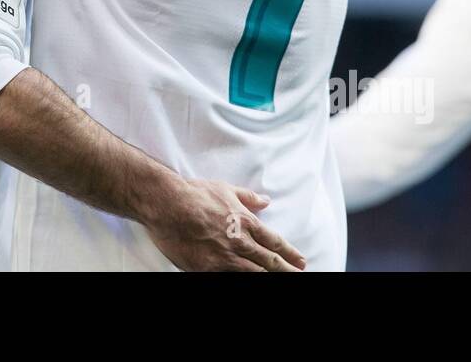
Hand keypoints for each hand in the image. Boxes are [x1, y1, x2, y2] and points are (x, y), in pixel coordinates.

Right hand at [144, 178, 306, 271]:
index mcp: (246, 222)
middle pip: (270, 262)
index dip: (290, 253)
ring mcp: (225, 257)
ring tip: (282, 281)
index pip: (275, 242)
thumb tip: (266, 201)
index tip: (301, 261)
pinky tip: (251, 282)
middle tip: (299, 275)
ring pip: (255, 273)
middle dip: (287, 271)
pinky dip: (243, 279)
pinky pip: (230, 277)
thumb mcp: (226, 189)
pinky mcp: (208, 268)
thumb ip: (248, 197)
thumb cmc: (195, 194)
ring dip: (270, 276)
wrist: (169, 204)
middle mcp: (240, 242)